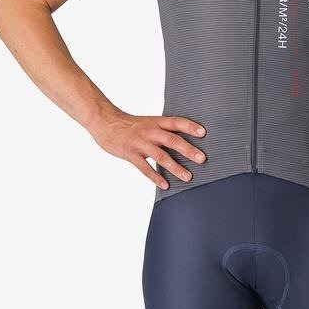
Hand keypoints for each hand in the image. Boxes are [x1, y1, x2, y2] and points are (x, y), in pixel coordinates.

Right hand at [90, 110, 206, 189]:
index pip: (176, 122)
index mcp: (156, 122)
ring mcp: (140, 143)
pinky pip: (145, 167)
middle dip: (188, 150)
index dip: (190, 126)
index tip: (204, 133)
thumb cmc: (129, 125)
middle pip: (172, 140)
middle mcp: (150, 132)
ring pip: (161, 156)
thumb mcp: (147, 122)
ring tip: (188, 177)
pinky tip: (165, 185)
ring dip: (175, 168)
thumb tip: (182, 143)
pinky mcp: (130, 154)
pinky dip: (155, 177)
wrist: (105, 122)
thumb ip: (162, 132)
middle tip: (202, 159)